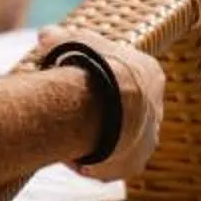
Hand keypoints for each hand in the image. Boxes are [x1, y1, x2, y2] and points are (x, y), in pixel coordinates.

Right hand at [36, 27, 164, 185]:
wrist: (105, 106)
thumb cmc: (93, 68)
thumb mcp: (74, 42)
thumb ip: (60, 39)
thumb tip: (45, 34)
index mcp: (149, 75)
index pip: (126, 79)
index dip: (100, 83)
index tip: (79, 88)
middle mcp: (155, 109)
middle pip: (125, 113)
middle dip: (101, 116)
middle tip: (73, 117)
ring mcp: (147, 140)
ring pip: (119, 142)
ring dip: (97, 142)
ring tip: (68, 140)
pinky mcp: (133, 165)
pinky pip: (111, 167)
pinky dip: (93, 166)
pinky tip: (73, 159)